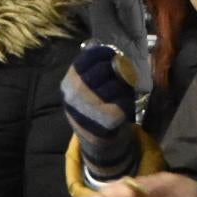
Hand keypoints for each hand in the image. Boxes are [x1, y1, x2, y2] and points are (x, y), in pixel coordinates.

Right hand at [62, 44, 139, 183]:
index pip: (87, 58)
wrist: (95, 143)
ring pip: (115, 85)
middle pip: (103, 69)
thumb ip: (92, 71)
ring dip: (122, 87)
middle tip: (119, 75)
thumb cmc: (93, 109)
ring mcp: (90, 108)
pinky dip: (126, 102)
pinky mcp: (107, 120)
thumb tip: (111, 53)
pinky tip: (122, 107)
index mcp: (69, 82)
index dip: (103, 54)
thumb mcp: (84, 89)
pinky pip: (124, 101)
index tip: (111, 55)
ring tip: (120, 94)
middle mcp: (76, 94)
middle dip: (115, 70)